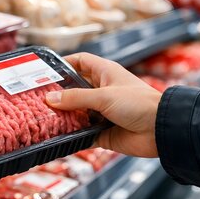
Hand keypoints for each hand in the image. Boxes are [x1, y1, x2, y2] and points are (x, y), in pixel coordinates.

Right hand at [46, 53, 161, 157]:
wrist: (162, 131)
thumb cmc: (139, 104)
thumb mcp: (104, 96)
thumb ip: (76, 98)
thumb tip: (51, 99)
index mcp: (105, 73)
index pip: (80, 61)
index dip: (64, 63)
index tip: (45, 70)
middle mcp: (102, 91)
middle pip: (74, 89)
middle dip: (58, 94)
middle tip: (37, 97)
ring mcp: (101, 112)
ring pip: (76, 112)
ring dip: (63, 116)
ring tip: (42, 117)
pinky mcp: (102, 131)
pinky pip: (82, 133)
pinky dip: (72, 135)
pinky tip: (58, 136)